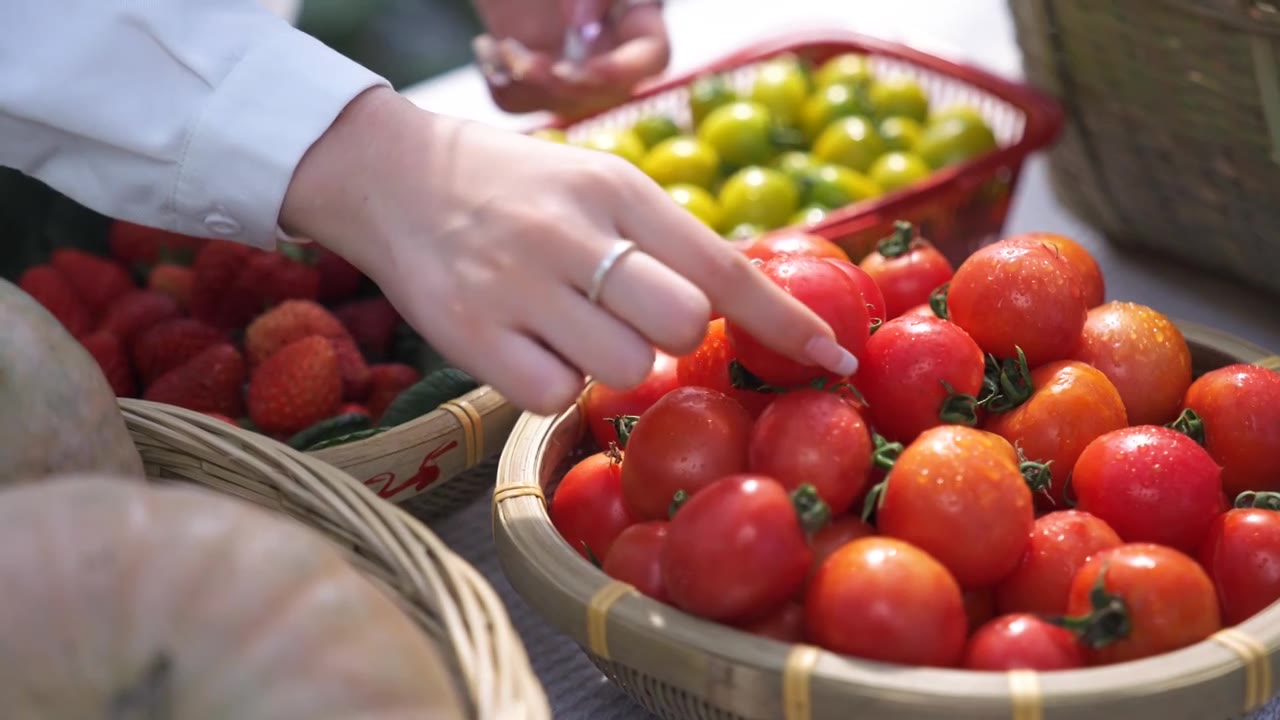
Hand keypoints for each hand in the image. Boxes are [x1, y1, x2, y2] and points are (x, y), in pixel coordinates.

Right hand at [281, 88, 856, 414]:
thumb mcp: (598, 187)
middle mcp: (571, 235)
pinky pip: (556, 396)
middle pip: (681, 325)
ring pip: (623, 367)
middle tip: (626, 311)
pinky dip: (555, 383)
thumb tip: (744, 300)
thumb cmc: (517, 190)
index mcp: (617, 191)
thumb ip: (666, 239)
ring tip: (566, 321)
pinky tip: (529, 345)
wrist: (393, 177)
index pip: (722, 265)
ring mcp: (518, 285)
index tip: (834, 356)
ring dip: (611, 360)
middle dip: (671, 334)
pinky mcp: (470, 335)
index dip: (784, 320)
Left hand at [470, 0, 669, 116]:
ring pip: (559, 103)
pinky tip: (487, 48)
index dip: (622, 72)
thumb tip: (581, 28)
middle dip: (562, 85)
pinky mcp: (532, 77)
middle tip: (527, 62)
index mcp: (637, 18)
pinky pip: (518, 101)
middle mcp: (609, 50)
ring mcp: (570, 68)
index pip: (652, 58)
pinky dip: (496, 82)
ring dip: (525, 83)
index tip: (583, 70)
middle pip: (604, 93)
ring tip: (499, 46)